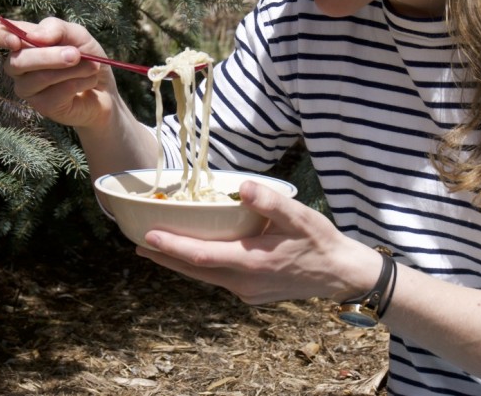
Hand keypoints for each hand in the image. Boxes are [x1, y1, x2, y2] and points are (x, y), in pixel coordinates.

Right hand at [0, 16, 119, 127]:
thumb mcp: (78, 36)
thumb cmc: (87, 58)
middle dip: (49, 56)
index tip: (15, 40)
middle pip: (16, 60)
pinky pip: (55, 93)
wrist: (106, 90)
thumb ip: (57, 29)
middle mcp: (18, 65)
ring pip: (38, 77)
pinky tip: (89, 81)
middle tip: (76, 54)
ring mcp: (27, 87)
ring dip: (71, 69)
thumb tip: (33, 36)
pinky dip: (78, 83)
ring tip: (92, 66)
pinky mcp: (42, 106)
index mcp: (22, 41)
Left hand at [136, 180, 381, 304]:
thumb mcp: (300, 217)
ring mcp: (248, 292)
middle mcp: (244, 282)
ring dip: (181, 264)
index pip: (202, 256)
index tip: (147, 238)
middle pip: (195, 271)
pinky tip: (198, 256)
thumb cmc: (321, 242)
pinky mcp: (253, 294)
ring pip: (206, 277)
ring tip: (158, 251)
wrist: (342, 274)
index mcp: (252, 262)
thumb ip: (270, 202)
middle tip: (138, 246)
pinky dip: (203, 268)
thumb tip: (242, 187)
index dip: (173, 247)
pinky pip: (220, 279)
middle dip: (165, 258)